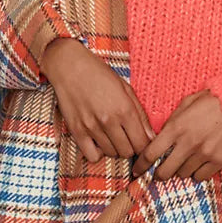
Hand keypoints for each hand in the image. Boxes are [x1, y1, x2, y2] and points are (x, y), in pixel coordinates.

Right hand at [40, 37, 154, 164]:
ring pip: (111, 154)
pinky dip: (98, 152)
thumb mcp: (125, 88)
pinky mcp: (77, 131)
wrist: (70, 66)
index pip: (142, 144)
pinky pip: (92, 156)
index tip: (141, 140)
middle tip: (127, 136)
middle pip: (128, 152)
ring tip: (112, 134)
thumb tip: (151, 136)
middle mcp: (109, 120)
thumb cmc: (99, 74)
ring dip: (115, 148)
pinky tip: (99, 141)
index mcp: (125, 109)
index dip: (145, 145)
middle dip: (131, 146)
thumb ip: (140, 114)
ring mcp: (92, 127)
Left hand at [131, 89, 221, 181]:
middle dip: (159, 174)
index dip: (141, 164)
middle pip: (164, 171)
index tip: (137, 169)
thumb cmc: (212, 100)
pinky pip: (201, 177)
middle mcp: (188, 144)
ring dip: (180, 170)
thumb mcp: (186, 104)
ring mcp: (204, 154)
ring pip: (183, 174)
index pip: (150, 153)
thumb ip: (172, 121)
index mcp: (176, 127)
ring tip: (185, 160)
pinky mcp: (218, 161)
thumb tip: (160, 137)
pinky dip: (197, 172)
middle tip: (159, 172)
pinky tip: (199, 163)